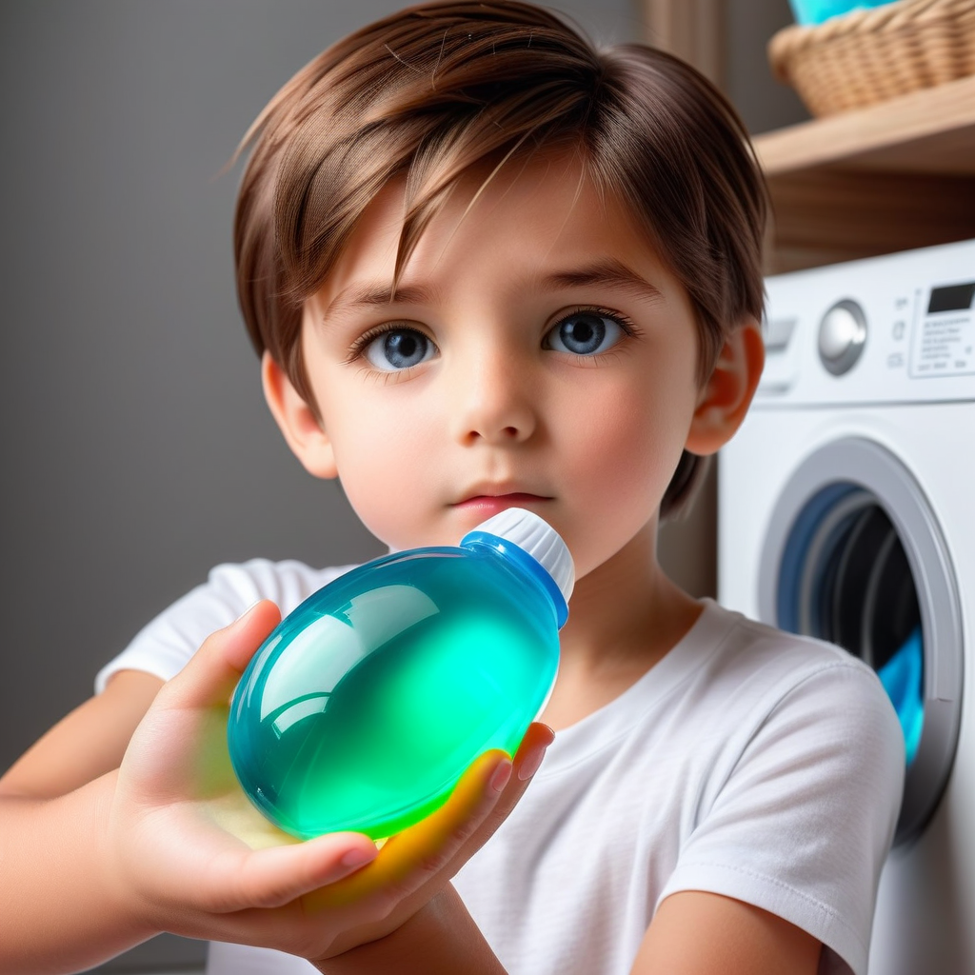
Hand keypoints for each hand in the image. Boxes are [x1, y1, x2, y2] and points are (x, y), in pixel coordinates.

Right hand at [108, 600, 551, 960]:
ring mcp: (341, 898)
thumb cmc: (162, 795)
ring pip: (429, 868)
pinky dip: (475, 806)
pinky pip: (433, 844)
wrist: (162, 856)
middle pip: (390, 884)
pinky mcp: (367, 878)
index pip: (276, 885)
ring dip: (486, 813)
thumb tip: (264, 612)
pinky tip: (507, 754)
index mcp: (233, 878)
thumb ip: (214, 670)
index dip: (314, 869)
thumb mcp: (168, 731)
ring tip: (532, 743)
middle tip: (500, 758)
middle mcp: (300, 903)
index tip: (358, 845)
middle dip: (452, 828)